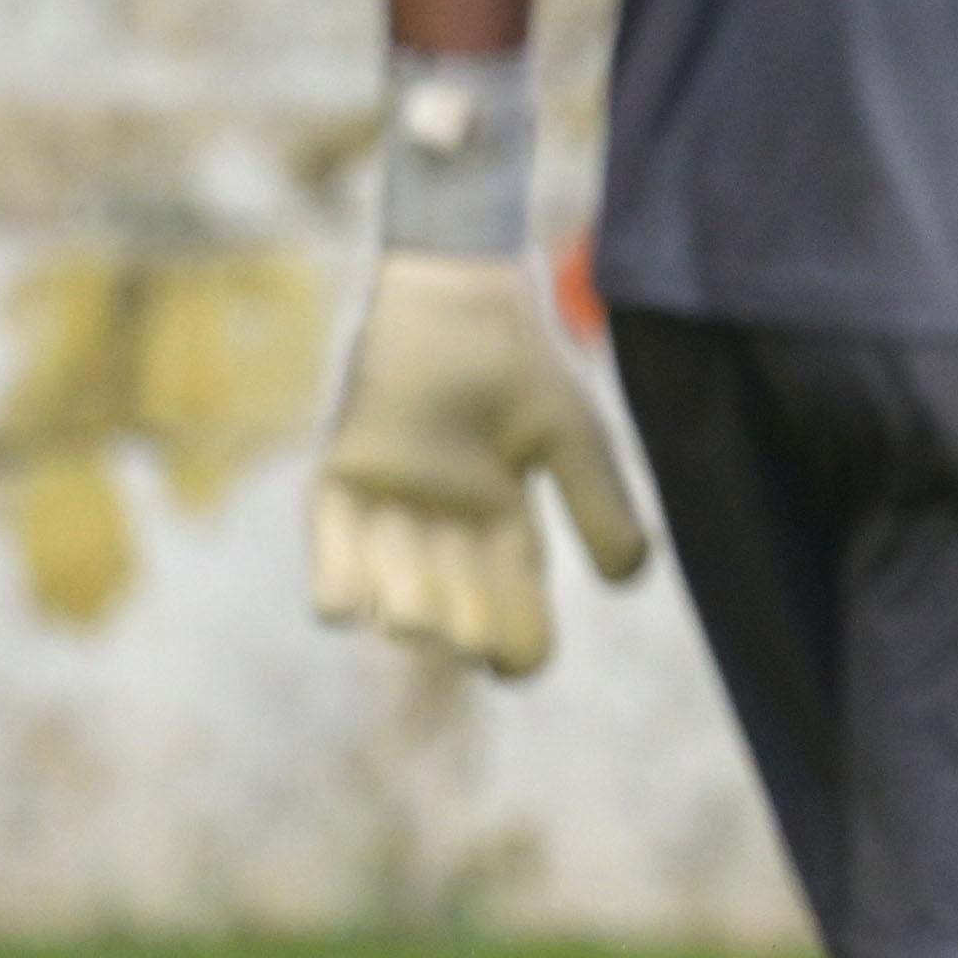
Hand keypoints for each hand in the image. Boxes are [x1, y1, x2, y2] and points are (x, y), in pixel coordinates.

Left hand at [308, 252, 650, 676]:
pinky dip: (338, 587)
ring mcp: (392, 509)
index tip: (511, 659)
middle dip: (463, 633)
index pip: (516, 613)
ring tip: (415, 616)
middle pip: (456, 617)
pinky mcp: (342, 480)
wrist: (455, 298)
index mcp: (507, 528)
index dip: (516, 649)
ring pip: (394, 595)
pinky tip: (352, 606)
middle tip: (466, 631)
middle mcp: (447, 531)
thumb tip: (628, 580)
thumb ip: (599, 504)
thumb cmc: (518, 360)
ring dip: (407, 614)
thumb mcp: (573, 435)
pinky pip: (330, 553)